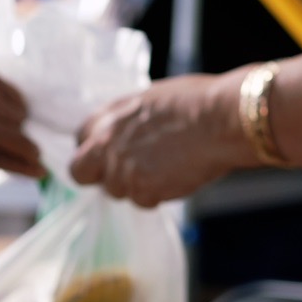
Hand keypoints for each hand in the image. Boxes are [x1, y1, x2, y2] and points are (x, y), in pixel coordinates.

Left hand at [70, 74, 246, 205]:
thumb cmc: (197, 103)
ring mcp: (122, 169)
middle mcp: (107, 143)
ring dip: (136, 186)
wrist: (220, 120)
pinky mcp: (142, 190)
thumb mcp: (152, 100)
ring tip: (166, 168)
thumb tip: (128, 131)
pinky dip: (159, 194)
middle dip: (98, 176)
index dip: (95, 149)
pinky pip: (144, 201)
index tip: (108, 154)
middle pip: (80, 172)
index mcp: (109, 115)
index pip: (80, 138)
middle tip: (125, 174)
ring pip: (117, 191)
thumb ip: (130, 120)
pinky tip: (178, 176)